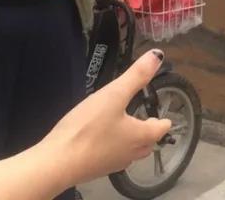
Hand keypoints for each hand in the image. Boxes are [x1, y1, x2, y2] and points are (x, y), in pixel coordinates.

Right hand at [37, 50, 171, 185]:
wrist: (58, 163)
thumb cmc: (89, 128)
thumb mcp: (113, 95)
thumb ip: (135, 76)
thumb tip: (157, 55)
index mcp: (140, 136)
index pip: (160, 130)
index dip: (164, 122)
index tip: (165, 119)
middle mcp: (131, 153)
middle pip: (148, 144)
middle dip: (150, 133)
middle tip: (148, 123)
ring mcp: (113, 164)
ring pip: (131, 153)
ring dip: (134, 143)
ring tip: (128, 132)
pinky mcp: (96, 170)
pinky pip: (113, 158)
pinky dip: (115, 149)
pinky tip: (104, 143)